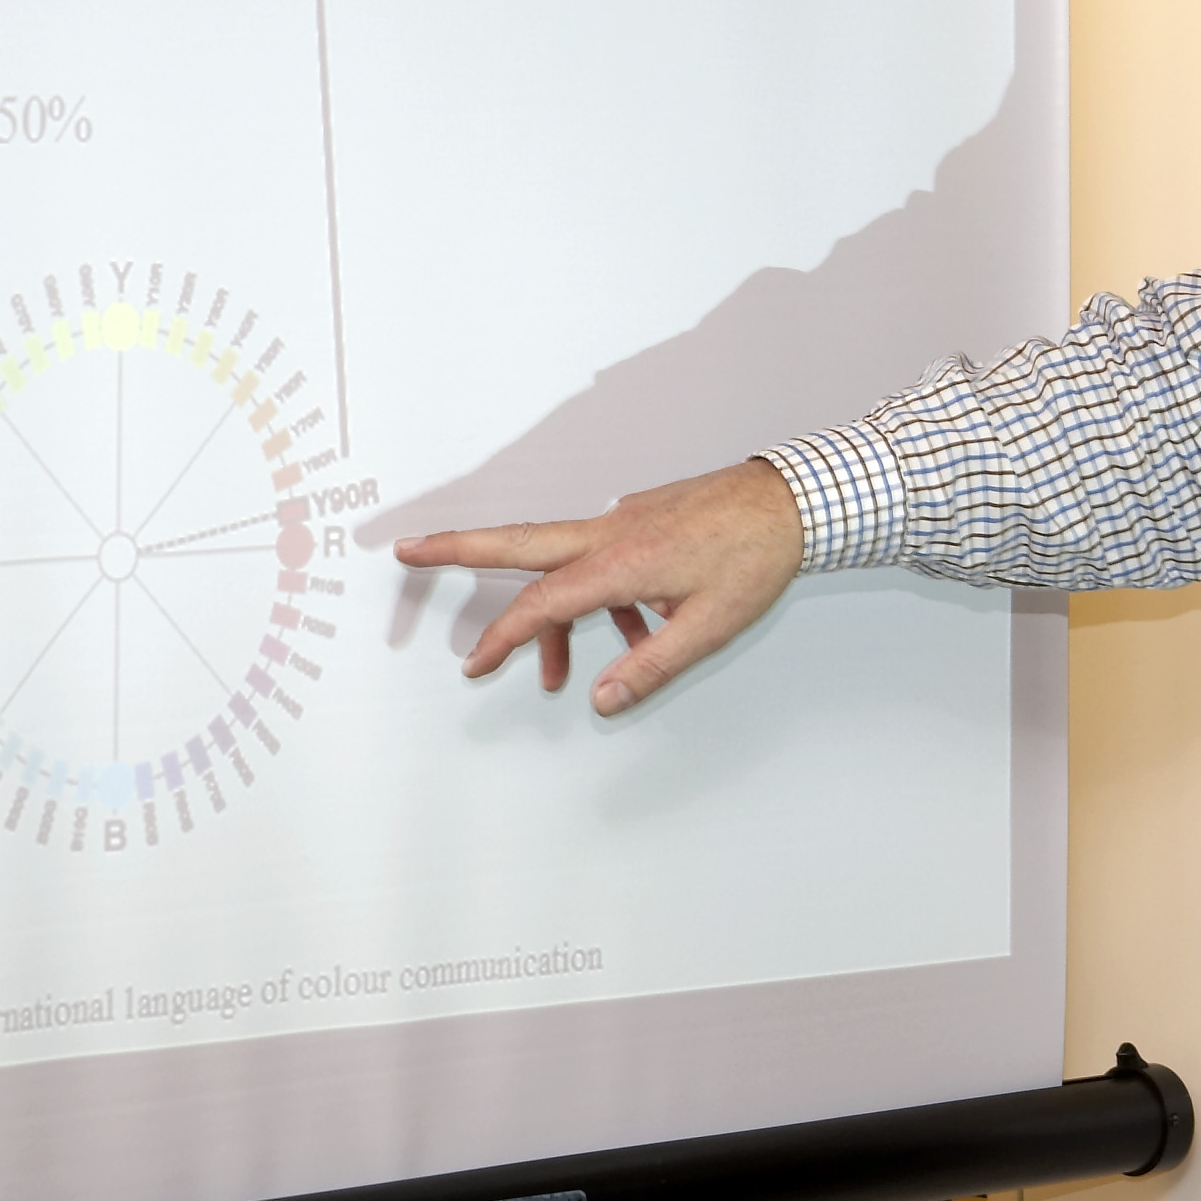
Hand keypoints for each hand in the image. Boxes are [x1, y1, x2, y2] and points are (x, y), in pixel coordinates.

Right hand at [393, 459, 805, 715]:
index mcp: (618, 562)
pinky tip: (630, 629)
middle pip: (517, 541)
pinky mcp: (642, 518)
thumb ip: (650, 667)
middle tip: (405, 549)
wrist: (794, 500)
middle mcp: (610, 532)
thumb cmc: (755, 558)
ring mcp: (624, 520)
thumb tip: (601, 700)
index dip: (503, 637)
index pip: (542, 602)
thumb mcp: (707, 628)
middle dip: (457, 548)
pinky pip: (598, 559)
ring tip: (553, 672)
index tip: (474, 663)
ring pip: (562, 562)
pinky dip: (594, 598)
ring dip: (549, 612)